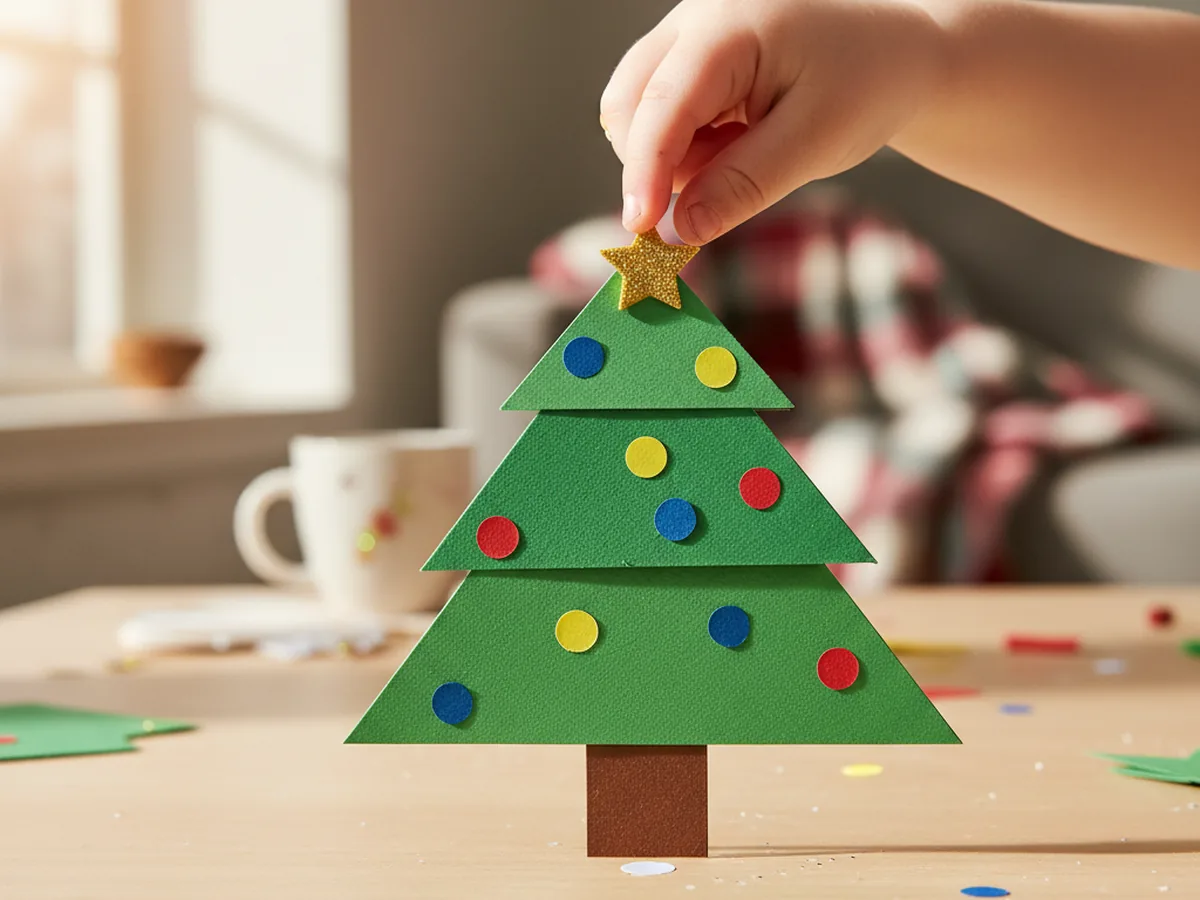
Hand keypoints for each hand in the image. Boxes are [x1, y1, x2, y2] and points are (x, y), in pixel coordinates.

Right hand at [600, 0, 946, 242]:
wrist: (893, 56)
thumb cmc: (864, 86)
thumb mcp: (813, 143)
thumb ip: (742, 186)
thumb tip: (678, 231)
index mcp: (730, 26)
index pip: (662, 104)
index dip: (645, 171)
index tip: (642, 229)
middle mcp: (695, 18)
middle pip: (629, 105)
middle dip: (657, 164)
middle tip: (723, 188)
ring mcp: (685, 34)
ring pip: (635, 112)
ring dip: (674, 157)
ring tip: (743, 152)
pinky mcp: (686, 56)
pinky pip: (657, 113)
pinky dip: (685, 145)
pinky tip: (734, 141)